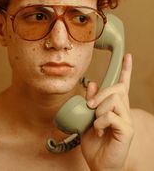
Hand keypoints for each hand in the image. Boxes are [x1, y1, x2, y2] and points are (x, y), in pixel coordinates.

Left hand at [81, 53, 133, 170]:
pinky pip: (111, 116)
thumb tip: (92, 83)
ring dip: (99, 110)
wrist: (99, 164)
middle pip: (116, 89)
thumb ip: (90, 101)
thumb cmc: (94, 142)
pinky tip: (100, 130)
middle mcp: (124, 110)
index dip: (125, 69)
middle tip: (90, 106)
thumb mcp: (87, 117)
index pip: (123, 84)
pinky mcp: (127, 129)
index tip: (127, 56)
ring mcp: (127, 119)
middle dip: (100, 94)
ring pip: (113, 100)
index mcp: (115, 106)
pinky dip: (100, 122)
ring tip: (96, 123)